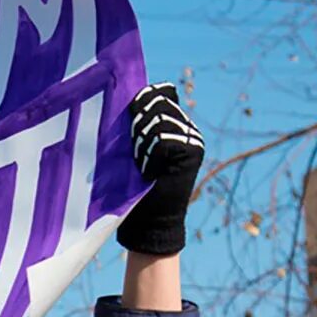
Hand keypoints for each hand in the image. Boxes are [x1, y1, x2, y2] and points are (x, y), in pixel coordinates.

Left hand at [116, 83, 204, 256]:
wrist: (147, 222)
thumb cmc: (131, 189)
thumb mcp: (128, 150)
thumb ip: (133, 124)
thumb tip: (123, 95)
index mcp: (172, 124)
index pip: (158, 94)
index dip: (139, 103)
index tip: (126, 122)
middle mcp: (186, 128)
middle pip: (157, 102)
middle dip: (136, 122)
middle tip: (132, 152)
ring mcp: (192, 138)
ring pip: (158, 118)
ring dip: (139, 140)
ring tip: (139, 164)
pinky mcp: (192, 149)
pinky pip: (162, 136)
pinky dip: (148, 153)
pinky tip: (147, 171)